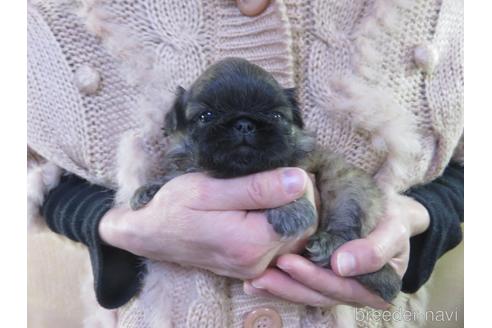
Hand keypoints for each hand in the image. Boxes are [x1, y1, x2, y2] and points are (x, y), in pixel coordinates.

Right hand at [98, 168, 316, 279]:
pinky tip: (267, 206)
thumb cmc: (173, 208)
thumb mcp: (209, 189)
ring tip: (272, 188)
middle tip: (282, 175)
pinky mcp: (250, 265)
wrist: (151, 234)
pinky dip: (281, 222)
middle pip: (304, 228)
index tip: (288, 169)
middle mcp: (257, 262)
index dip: (303, 190)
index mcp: (250, 243)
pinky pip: (282, 243)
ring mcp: (254, 267)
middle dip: (301, 199)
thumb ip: (256, 187)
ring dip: (292, 210)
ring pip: (296, 236)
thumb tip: (298, 180)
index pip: (303, 215)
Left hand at [244, 193, 429, 308]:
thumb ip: (374, 250)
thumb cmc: (393, 219)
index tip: (287, 262)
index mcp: (375, 288)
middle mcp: (354, 293)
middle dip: (288, 285)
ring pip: (306, 293)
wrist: (390, 212)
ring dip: (279, 287)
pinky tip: (253, 281)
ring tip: (253, 279)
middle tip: (261, 272)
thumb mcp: (393, 230)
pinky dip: (279, 283)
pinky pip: (300, 284)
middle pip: (318, 294)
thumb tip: (341, 266)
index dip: (313, 278)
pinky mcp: (322, 277)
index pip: (340, 288)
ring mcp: (337, 286)